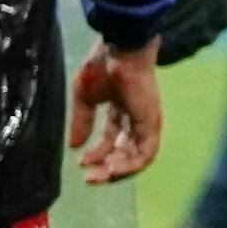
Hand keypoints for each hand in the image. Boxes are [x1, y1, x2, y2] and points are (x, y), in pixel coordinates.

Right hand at [69, 43, 164, 181]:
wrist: (119, 50)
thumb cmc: (102, 66)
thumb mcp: (85, 98)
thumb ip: (82, 122)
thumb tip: (74, 146)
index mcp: (120, 109)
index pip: (111, 139)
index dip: (97, 155)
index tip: (80, 163)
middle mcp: (135, 118)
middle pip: (124, 151)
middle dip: (106, 167)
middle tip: (90, 177)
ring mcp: (145, 121)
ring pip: (136, 157)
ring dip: (118, 171)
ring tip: (99, 176)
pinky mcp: (152, 123)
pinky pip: (146, 153)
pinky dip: (130, 165)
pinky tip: (111, 170)